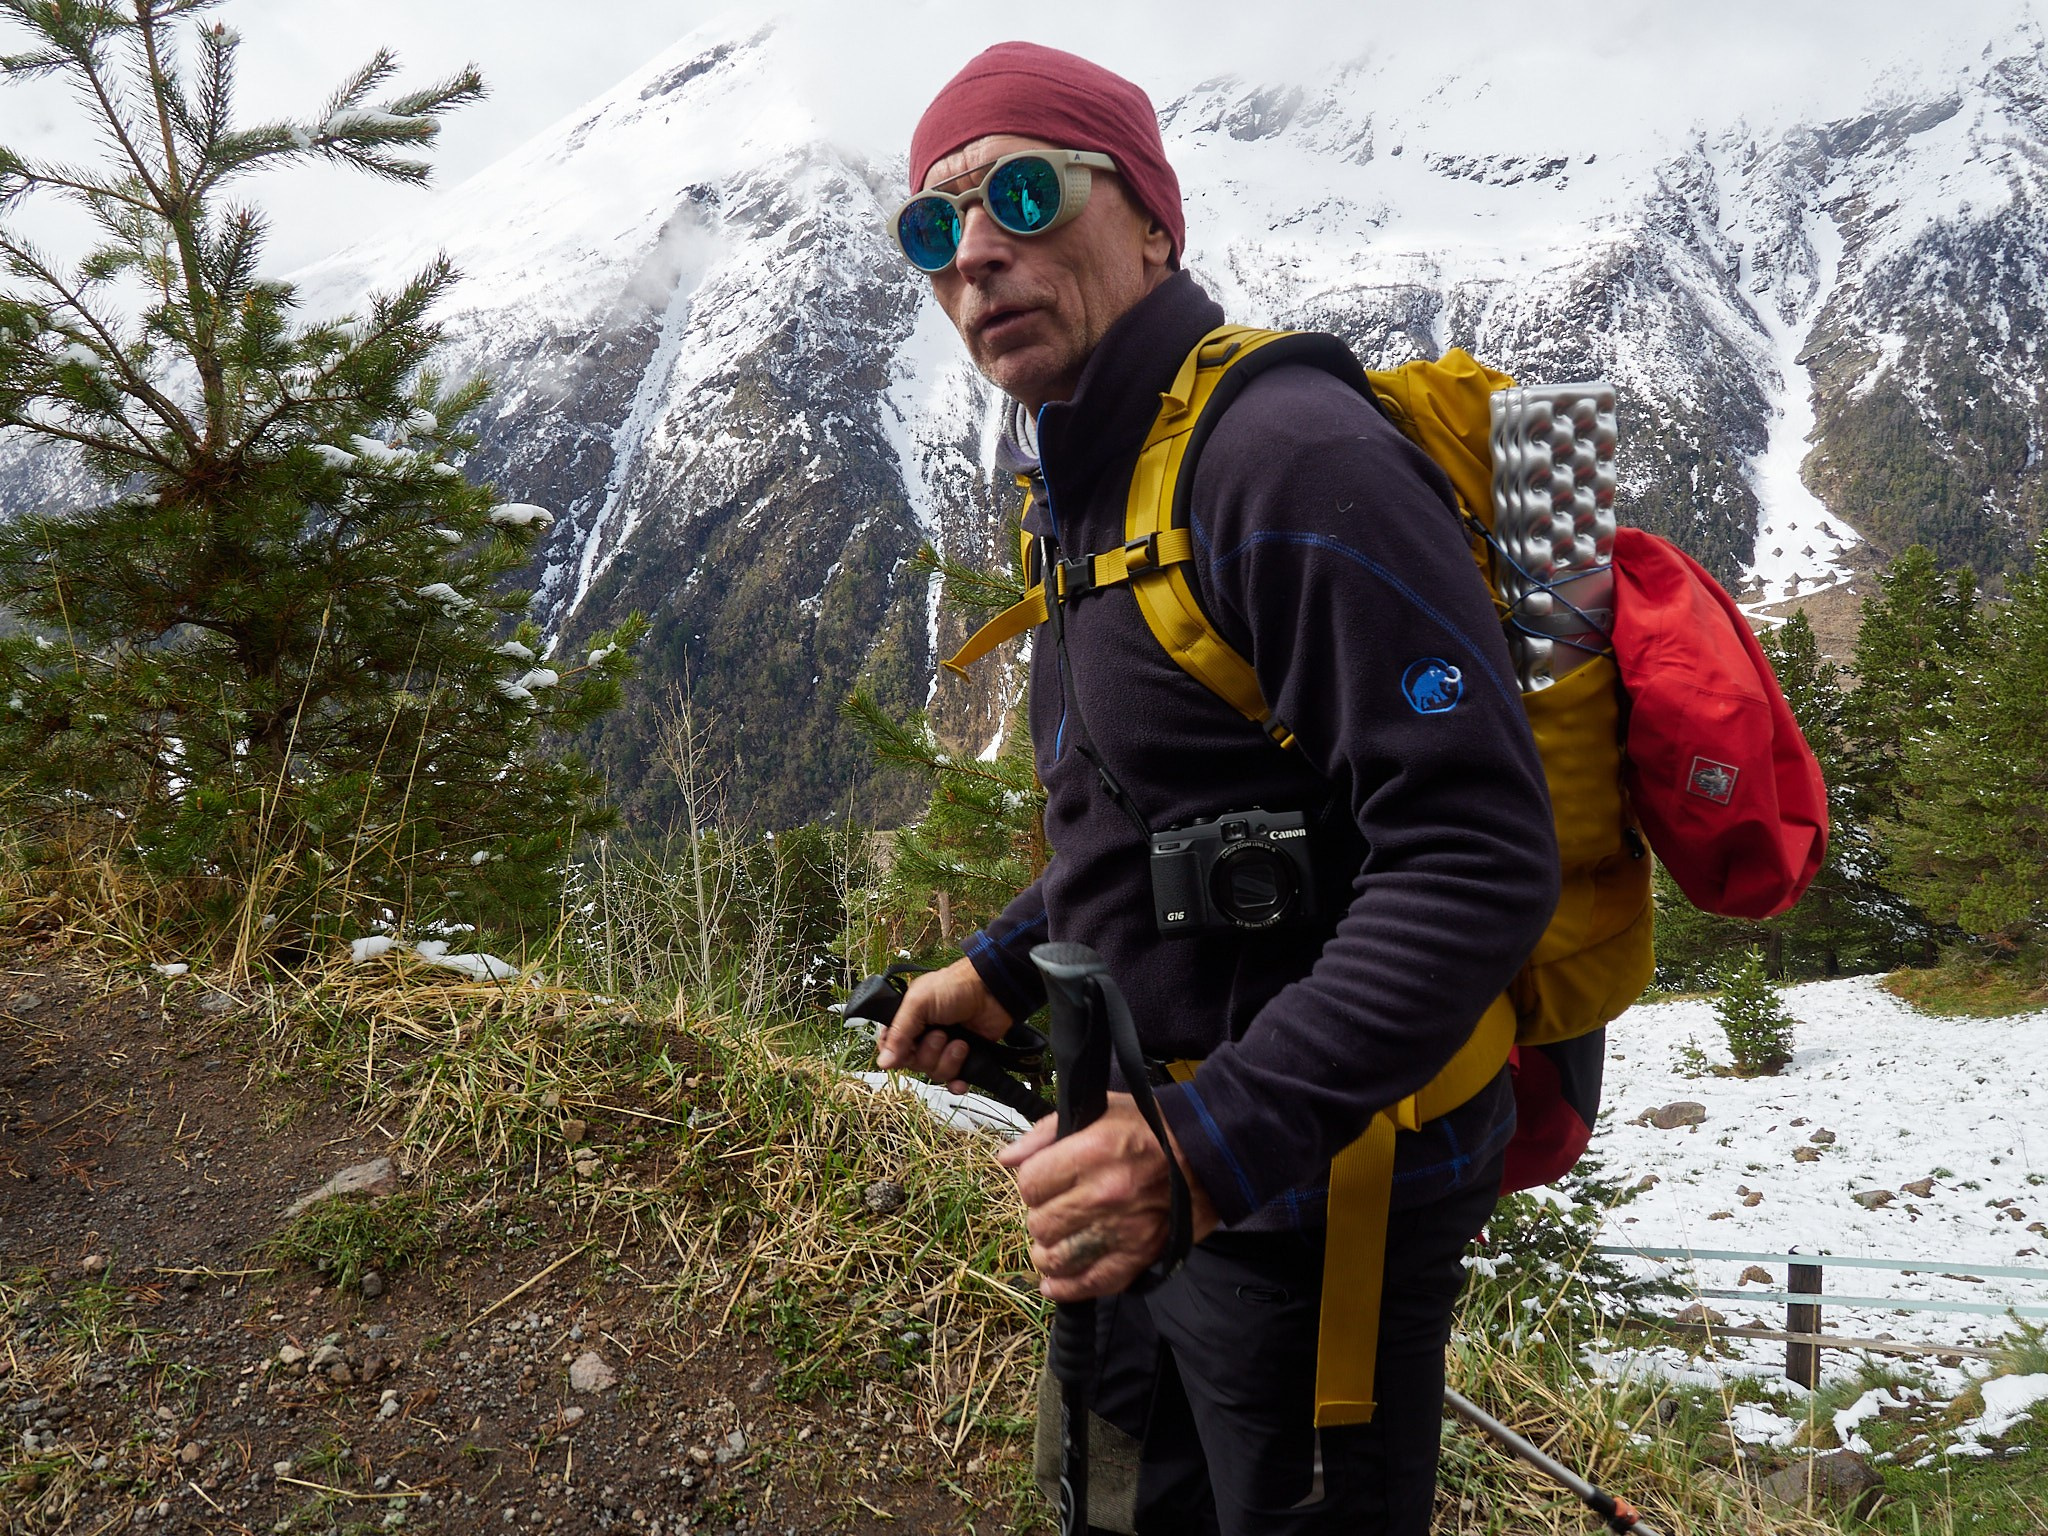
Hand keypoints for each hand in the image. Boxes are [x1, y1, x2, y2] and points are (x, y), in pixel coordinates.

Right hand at [873, 956, 1013, 1093]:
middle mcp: (924, 1035)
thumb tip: (883, 1062)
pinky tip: (962, 1079)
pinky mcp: (964, 1057)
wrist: (993, 990)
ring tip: (960, 1043)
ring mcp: (945, 1047)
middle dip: (928, 1053)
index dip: (897, 1055)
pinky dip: (957, 1081)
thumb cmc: (955, 986)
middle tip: (941, 1034)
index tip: (906, 1051)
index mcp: (908, 1020)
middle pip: (914, 1064)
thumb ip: (899, 1033)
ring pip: (934, 1073)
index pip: (891, 1048)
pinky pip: (954, 1080)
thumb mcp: (919, 1003)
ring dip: (948, 1061)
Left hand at [997, 1094, 1218, 1300]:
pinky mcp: (1140, 1256)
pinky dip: (1067, 1288)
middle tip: (1057, 1207)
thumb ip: (1047, 1133)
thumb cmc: (1153, 1127)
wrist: (1213, 1153)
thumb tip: (1006, 1159)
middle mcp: (1104, 1195)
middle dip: (1041, 1215)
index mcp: (1091, 1152)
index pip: (1030, 1182)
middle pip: (1039, 1222)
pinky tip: (1055, 1282)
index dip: (1032, 1181)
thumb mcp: (1100, 1110)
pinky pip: (1090, 1284)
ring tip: (1055, 1241)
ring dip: (1048, 1252)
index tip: (1045, 1179)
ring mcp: (1122, 1231)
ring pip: (1056, 1257)